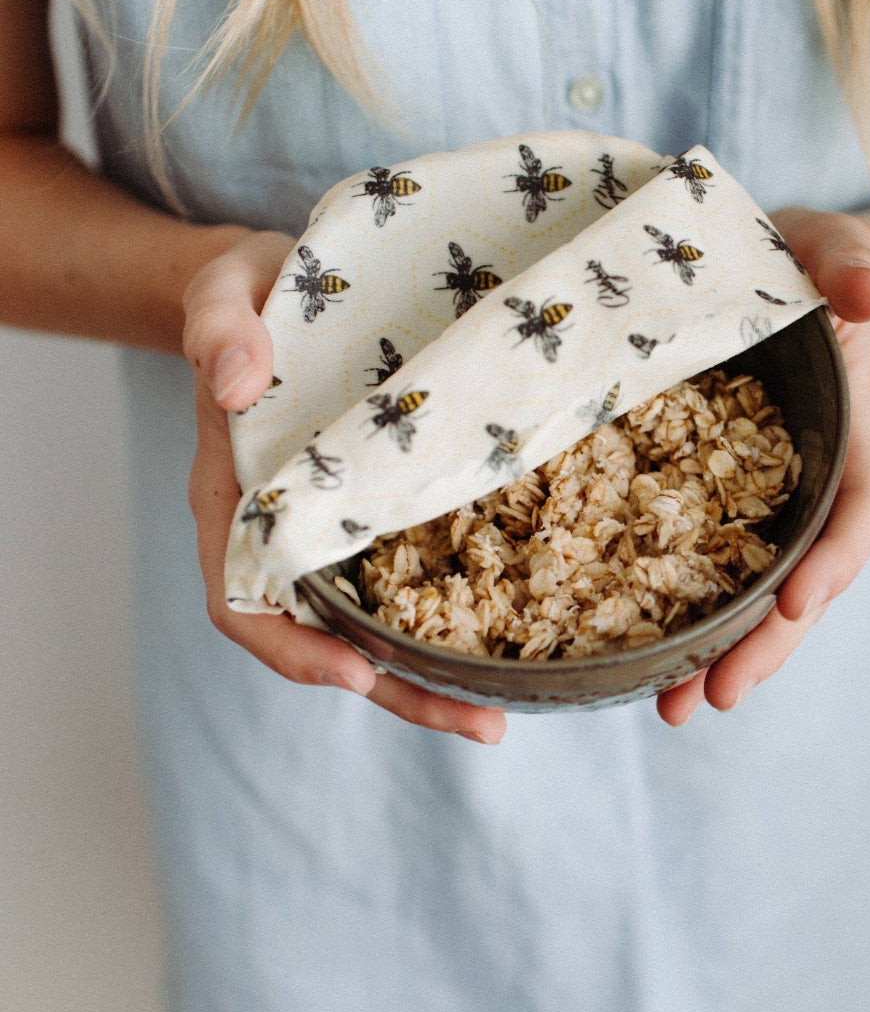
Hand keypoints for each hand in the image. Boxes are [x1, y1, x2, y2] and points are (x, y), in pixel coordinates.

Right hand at [183, 230, 507, 743]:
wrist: (283, 286)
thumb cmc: (248, 296)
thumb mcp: (223, 292)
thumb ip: (219, 329)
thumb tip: (235, 385)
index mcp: (233, 499)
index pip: (244, 601)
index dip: (294, 650)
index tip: (358, 674)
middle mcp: (285, 533)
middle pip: (325, 641)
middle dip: (396, 691)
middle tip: (483, 724)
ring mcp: (337, 531)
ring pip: (376, 627)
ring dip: (433, 676)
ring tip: (506, 709)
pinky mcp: (382, 513)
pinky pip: (410, 580)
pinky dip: (449, 617)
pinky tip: (508, 630)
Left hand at [656, 207, 869, 725]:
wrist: (767, 279)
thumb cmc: (799, 264)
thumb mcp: (822, 247)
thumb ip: (847, 264)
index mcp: (848, 436)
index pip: (858, 512)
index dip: (834, 562)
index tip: (797, 601)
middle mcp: (809, 488)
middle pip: (803, 584)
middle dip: (765, 645)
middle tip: (713, 697)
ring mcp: (760, 505)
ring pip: (750, 597)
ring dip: (717, 656)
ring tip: (670, 708)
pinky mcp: (709, 506)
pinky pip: (700, 571)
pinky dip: (674, 617)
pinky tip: (635, 657)